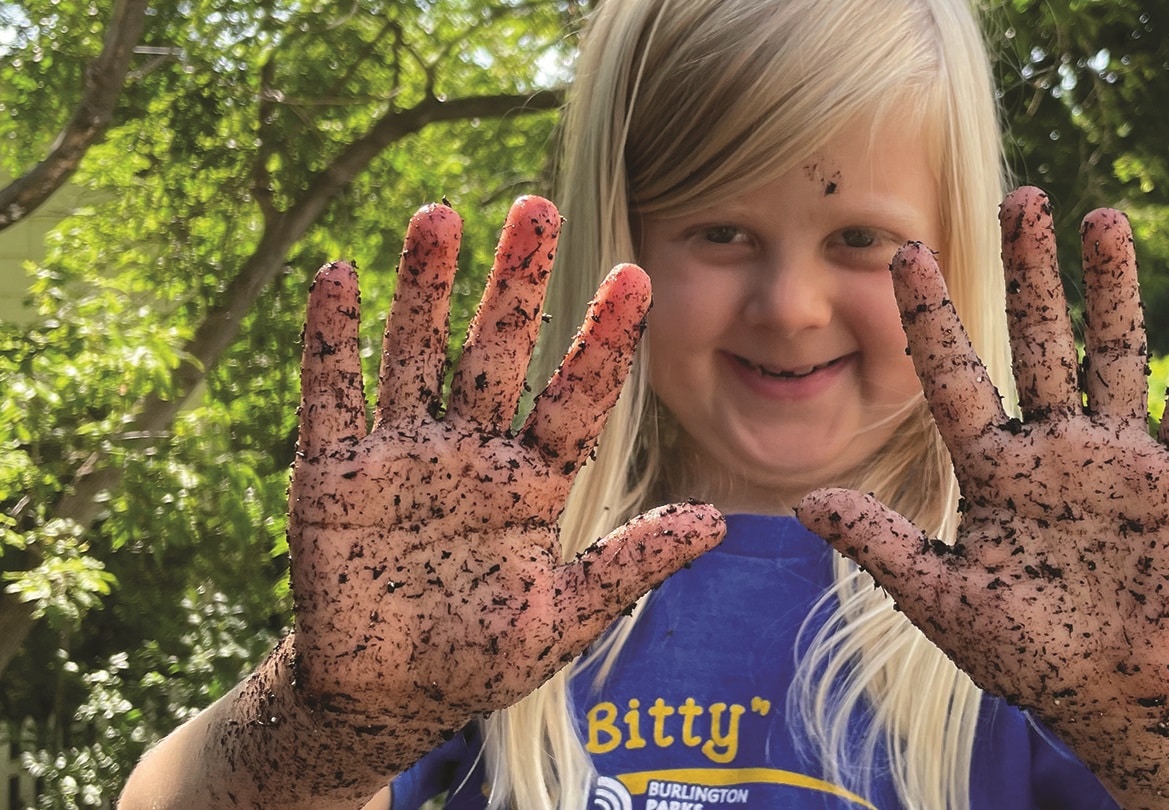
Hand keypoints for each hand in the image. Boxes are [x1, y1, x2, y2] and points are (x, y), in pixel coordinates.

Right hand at [291, 197, 723, 730]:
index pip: (575, 395)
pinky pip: (331, 394)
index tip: (635, 277)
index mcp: (531, 478)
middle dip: (515, 282)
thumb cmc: (480, 656)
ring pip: (415, 351)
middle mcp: (470, 449)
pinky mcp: (332, 473)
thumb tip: (717, 522)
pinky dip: (329, 340)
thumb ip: (631, 565)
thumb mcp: (564, 616)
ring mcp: (401, 454)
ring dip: (424, 287)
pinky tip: (338, 278)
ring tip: (440, 216)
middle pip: (496, 349)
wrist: (384, 695)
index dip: (602, 339)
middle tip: (536, 207)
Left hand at [797, 187, 1168, 735]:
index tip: (906, 253)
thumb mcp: (943, 599)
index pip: (956, 378)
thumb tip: (803, 501)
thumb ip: (883, 545)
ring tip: (1098, 217)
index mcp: (995, 469)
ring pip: (1114, 353)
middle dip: (1028, 274)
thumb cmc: (1028, 653)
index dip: (931, 318)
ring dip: (1110, 289)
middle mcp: (1057, 447)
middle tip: (1017, 199)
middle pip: (1038, 342)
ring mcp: (1122, 457)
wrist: (1116, 700)